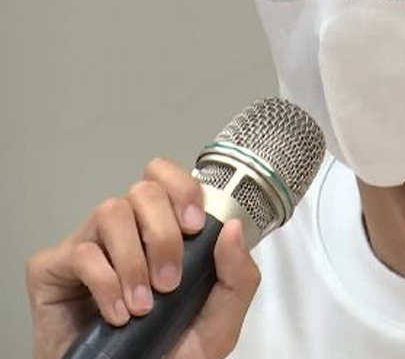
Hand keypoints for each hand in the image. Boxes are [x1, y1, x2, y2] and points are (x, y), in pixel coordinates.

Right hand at [25, 157, 260, 358]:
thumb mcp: (220, 323)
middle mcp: (125, 231)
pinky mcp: (53, 270)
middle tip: (170, 281)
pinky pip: (81, 253)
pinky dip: (106, 284)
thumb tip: (233, 228)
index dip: (182, 188)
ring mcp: (88, 246)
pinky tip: (118, 315)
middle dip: (163, 234)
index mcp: (162, 230)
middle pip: (143, 190)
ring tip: (143, 305)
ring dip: (134, 260)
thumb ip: (238, 276)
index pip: (165, 176)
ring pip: (111, 211)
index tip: (195, 226)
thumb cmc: (168, 352)